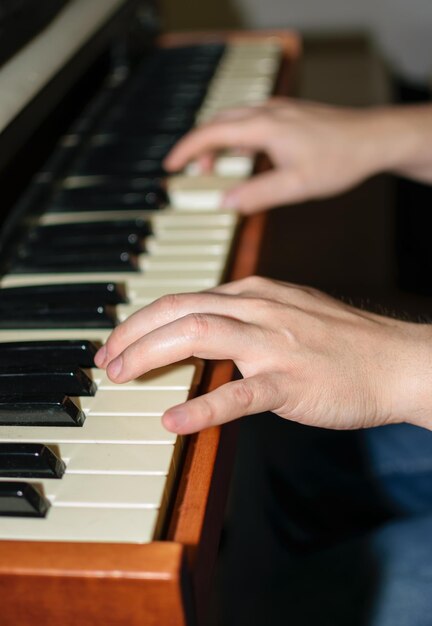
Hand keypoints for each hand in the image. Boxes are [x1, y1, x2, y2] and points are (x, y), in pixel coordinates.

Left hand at [94, 276, 431, 433]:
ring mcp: (275, 343)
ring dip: (152, 354)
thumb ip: (246, 316)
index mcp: (256, 293)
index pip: (185, 297)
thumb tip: (204, 329)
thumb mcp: (289, 311)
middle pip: (180, 309)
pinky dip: (202, 407)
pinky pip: (239, 393)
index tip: (120, 340)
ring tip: (124, 377)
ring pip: (199, 334)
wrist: (397, 360)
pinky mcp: (291, 381)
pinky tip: (174, 421)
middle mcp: (260, 308)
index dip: (144, 319)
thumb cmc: (345, 340)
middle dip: (134, 332)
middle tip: (108, 360)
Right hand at [164, 98, 394, 213]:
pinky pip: (250, 121)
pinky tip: (242, 155)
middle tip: (188, 172)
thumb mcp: (295, 186)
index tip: (169, 166)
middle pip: (217, 123)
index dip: (186, 150)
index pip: (211, 134)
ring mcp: (278, 111)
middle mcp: (267, 112)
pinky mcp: (288, 115)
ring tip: (212, 169)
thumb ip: (256, 195)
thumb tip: (225, 203)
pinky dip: (235, 138)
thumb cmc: (340, 160)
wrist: (373, 139)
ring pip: (233, 120)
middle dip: (198, 147)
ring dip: (217, 142)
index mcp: (263, 127)